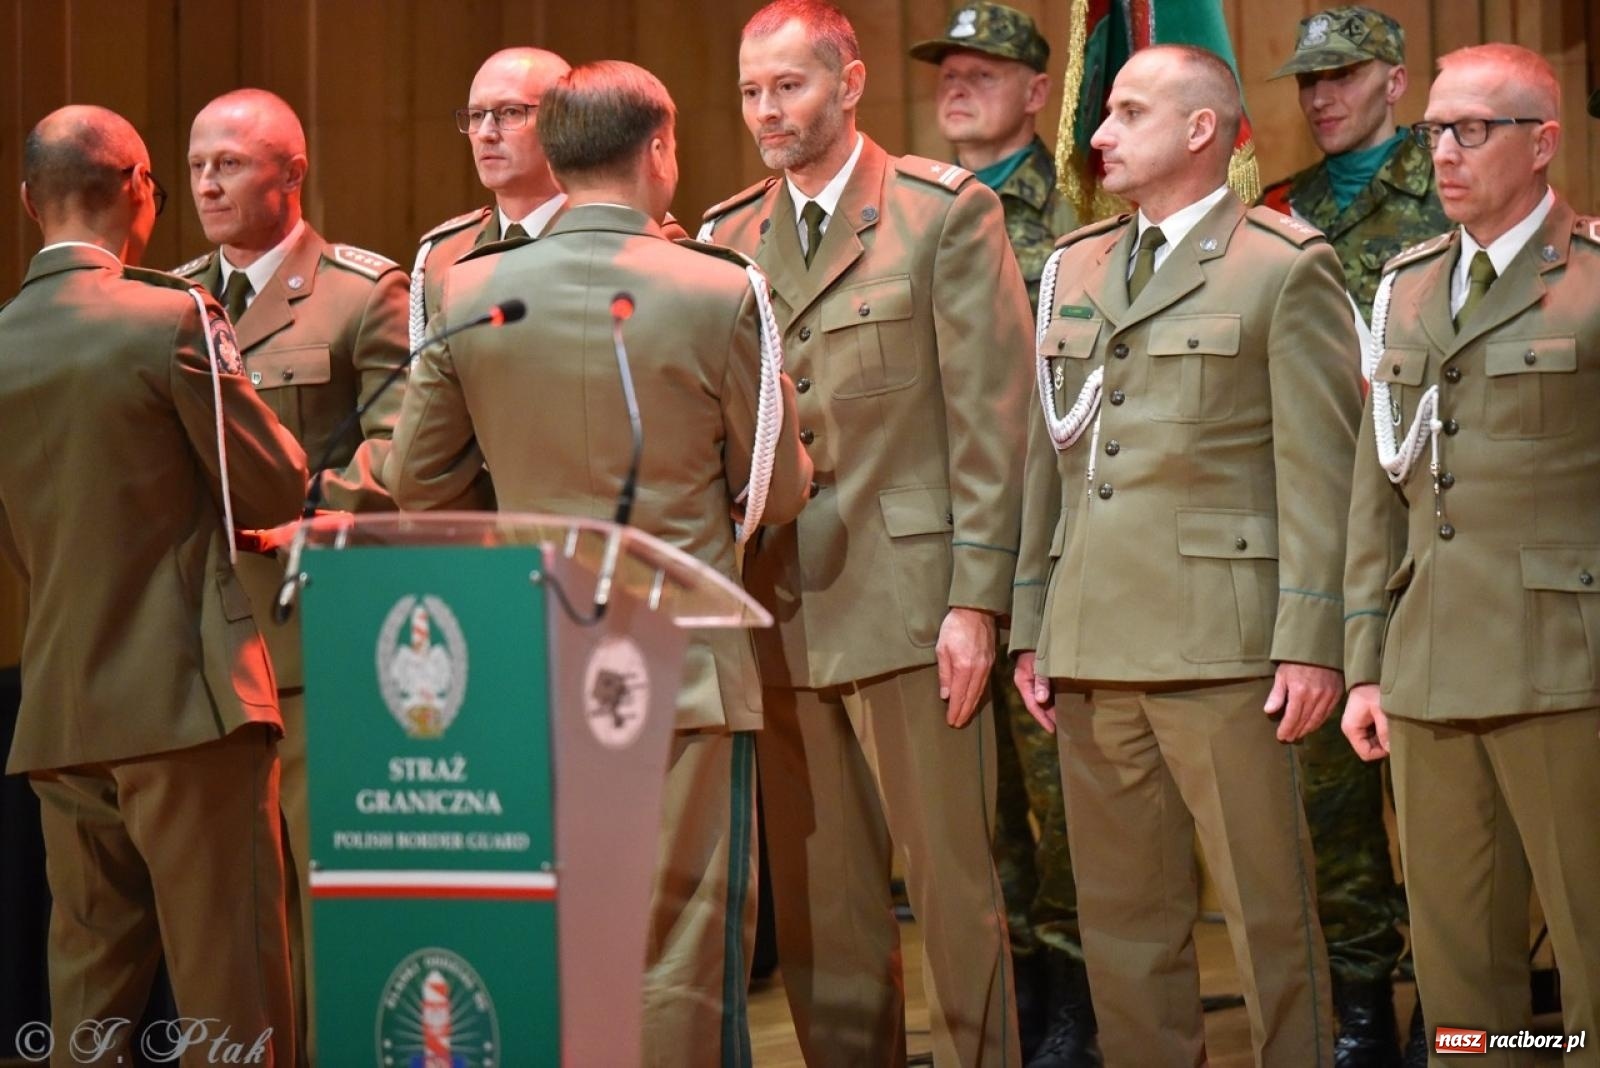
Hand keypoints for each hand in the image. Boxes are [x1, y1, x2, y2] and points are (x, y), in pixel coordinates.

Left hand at [936, 607, 995, 727]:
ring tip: (965, 716)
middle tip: (958, 724)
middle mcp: (978, 670)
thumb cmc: (955, 627)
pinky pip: (985, 683)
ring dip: (972, 706)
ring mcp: (987, 666)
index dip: (955, 710)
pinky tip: (975, 699)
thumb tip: (946, 695)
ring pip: (980, 692)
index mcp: (964, 667)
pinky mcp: (991, 661)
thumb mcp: (942, 649)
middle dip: (964, 712)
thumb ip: (944, 674)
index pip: (960, 696)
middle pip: (972, 697)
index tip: (951, 721)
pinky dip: (979, 695)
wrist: (976, 610)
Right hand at [1012, 651, 1055, 731]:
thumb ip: (1041, 681)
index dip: (1042, 718)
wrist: (1035, 634)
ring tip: (1063, 718)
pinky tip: (1063, 703)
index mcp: (1023, 683)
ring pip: (1043, 699)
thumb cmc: (1035, 648)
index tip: (1052, 729)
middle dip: (1048, 716)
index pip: (1032, 706)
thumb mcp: (1038, 665)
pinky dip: (1054, 698)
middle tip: (1061, 727)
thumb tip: (1041, 700)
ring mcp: (1034, 680)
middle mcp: (1027, 684)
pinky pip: (1047, 691)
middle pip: (1038, 704)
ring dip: (1052, 708)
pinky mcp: (1041, 676)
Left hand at [1264, 662, 1342, 742]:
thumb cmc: (1296, 660)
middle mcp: (1315, 696)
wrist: (1319, 647)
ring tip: (1299, 734)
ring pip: (1317, 719)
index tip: (1281, 737)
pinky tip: (1313, 725)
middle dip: (1296, 731)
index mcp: (1299, 692)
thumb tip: (1269, 711)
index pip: (1292, 717)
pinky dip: (1320, 721)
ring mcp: (1328, 696)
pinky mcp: (1337, 694)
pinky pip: (1328, 713)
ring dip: (1308, 729)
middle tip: (1289, 738)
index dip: (1286, 729)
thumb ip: (1277, 694)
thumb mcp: (1282, 674)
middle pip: (1305, 721)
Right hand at [1342, 683, 1390, 760]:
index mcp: (1351, 729)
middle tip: (1394, 733)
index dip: (1380, 752)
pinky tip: (1387, 722)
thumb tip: (1390, 749)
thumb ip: (1385, 731)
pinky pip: (1373, 734)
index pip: (1365, 753)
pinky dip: (1382, 732)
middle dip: (1383, 745)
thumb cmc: (1373, 691)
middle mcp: (1351, 730)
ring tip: (1391, 726)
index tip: (1392, 742)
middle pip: (1369, 749)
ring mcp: (1356, 726)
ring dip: (1383, 738)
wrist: (1368, 676)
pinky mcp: (1362, 722)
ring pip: (1372, 743)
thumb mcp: (1381, 711)